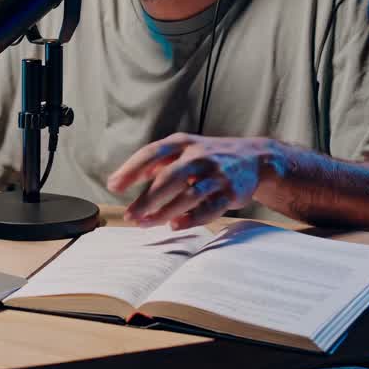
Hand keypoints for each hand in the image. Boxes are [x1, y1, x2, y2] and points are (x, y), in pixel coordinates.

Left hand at [107, 134, 281, 229]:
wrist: (254, 158)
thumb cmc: (208, 156)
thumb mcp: (183, 149)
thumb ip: (155, 162)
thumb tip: (121, 179)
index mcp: (183, 143)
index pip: (152, 154)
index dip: (131, 169)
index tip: (114, 185)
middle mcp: (199, 156)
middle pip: (168, 178)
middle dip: (147, 199)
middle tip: (130, 215)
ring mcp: (217, 174)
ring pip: (187, 196)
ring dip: (164, 213)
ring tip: (146, 223)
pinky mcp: (231, 192)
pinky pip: (210, 208)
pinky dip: (192, 218)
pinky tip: (176, 225)